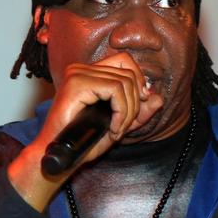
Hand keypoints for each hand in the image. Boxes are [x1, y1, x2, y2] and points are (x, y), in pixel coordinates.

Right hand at [8, 52, 162, 211]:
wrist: (58, 157)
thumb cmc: (82, 142)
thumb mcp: (118, 125)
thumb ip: (138, 112)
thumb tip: (158, 98)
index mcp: (89, 72)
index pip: (125, 60)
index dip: (138, 79)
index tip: (140, 103)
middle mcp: (81, 68)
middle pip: (128, 73)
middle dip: (134, 104)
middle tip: (123, 126)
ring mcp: (77, 74)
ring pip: (124, 82)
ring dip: (128, 112)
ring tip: (117, 130)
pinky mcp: (76, 84)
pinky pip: (115, 90)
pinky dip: (121, 113)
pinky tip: (112, 129)